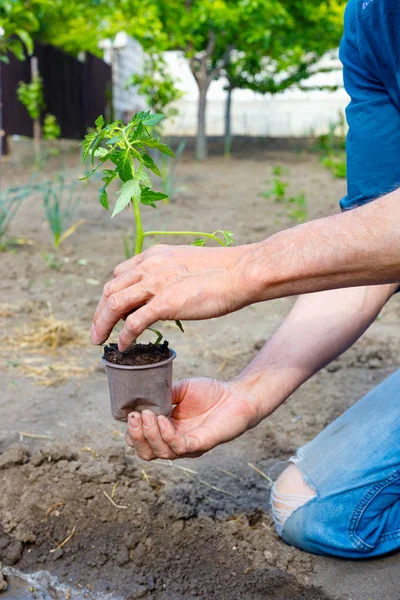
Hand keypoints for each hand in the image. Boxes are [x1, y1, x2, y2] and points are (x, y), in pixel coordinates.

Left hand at [91, 243, 255, 350]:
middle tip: (98, 330)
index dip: (111, 295)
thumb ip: (167, 275)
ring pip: (114, 305)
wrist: (240, 272)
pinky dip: (124, 336)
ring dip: (102, 324)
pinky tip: (123, 347)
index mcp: (153, 256)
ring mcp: (155, 284)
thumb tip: (160, 293)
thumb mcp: (185, 265)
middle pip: (110, 290)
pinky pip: (133, 323)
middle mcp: (148, 266)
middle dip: (100, 312)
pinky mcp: (164, 303)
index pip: (119, 275)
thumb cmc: (221, 271)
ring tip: (100, 341)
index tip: (111, 311)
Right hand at [125, 377, 259, 459]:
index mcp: (167, 430)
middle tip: (134, 417)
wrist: (238, 394)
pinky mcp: (201, 444)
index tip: (129, 414)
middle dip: (136, 437)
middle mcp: (175, 442)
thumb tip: (142, 396)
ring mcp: (188, 446)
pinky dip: (168, 435)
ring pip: (162, 453)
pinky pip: (180, 447)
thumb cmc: (211, 392)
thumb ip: (162, 395)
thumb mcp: (180, 390)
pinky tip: (163, 420)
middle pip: (148, 453)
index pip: (142, 441)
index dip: (132, 432)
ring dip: (150, 435)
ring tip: (147, 415)